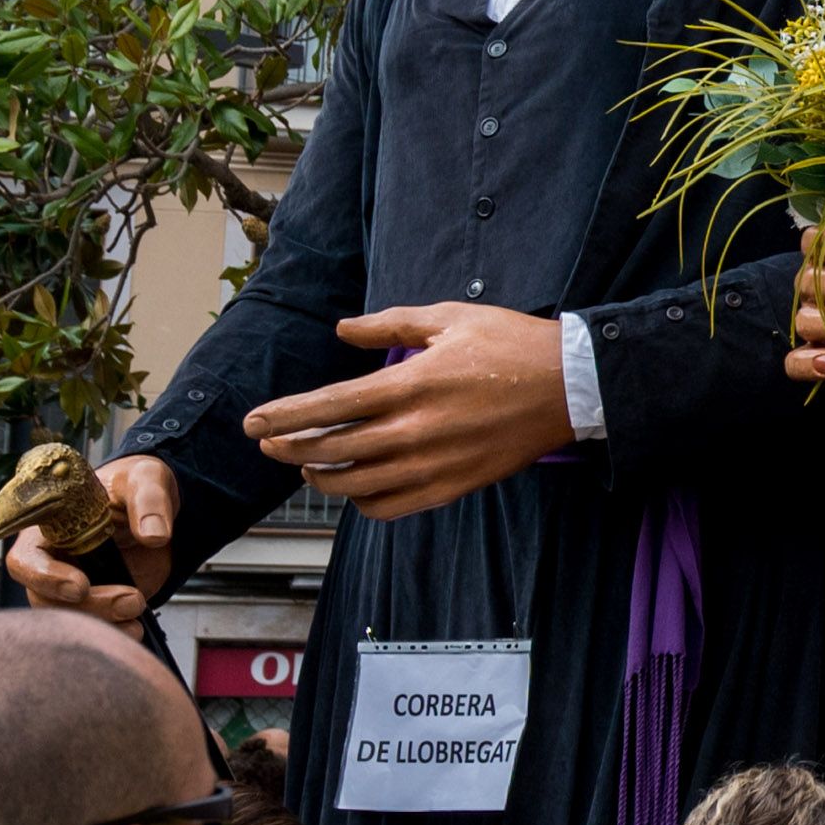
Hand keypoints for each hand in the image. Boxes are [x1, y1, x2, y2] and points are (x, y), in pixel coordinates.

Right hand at [2, 454, 176, 631]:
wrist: (155, 509)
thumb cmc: (135, 486)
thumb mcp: (146, 480)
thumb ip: (149, 501)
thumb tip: (154, 535)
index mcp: (49, 526)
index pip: (25, 559)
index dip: (45, 577)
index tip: (81, 586)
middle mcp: (52, 559)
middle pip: (45, 597)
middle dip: (88, 605)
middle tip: (131, 599)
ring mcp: (68, 584)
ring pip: (66, 618)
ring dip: (102, 622)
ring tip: (138, 609)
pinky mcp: (91, 602)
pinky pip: (89, 627)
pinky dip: (111, 632)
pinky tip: (135, 628)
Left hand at [243, 304, 577, 521]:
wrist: (571, 386)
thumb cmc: (512, 344)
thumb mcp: (449, 318)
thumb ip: (389, 325)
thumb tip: (342, 332)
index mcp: (410, 384)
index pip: (328, 407)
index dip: (283, 417)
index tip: (254, 423)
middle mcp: (415, 430)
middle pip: (332, 450)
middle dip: (289, 447)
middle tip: (267, 445)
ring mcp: (434, 464)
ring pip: (356, 485)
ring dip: (322, 478)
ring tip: (308, 466)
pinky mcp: (454, 486)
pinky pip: (393, 507)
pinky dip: (365, 502)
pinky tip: (357, 490)